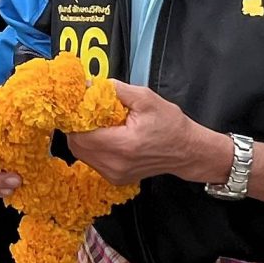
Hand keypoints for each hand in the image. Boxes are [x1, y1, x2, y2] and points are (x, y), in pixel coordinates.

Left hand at [62, 81, 225, 188]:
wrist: (186, 150)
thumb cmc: (170, 125)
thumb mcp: (145, 98)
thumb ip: (114, 89)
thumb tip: (90, 84)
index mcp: (122, 145)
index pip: (80, 132)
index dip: (76, 116)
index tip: (81, 104)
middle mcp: (115, 164)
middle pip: (76, 144)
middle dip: (79, 125)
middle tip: (91, 112)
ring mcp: (113, 174)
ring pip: (81, 153)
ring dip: (85, 136)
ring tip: (103, 124)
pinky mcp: (114, 178)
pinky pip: (92, 160)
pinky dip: (93, 147)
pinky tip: (108, 137)